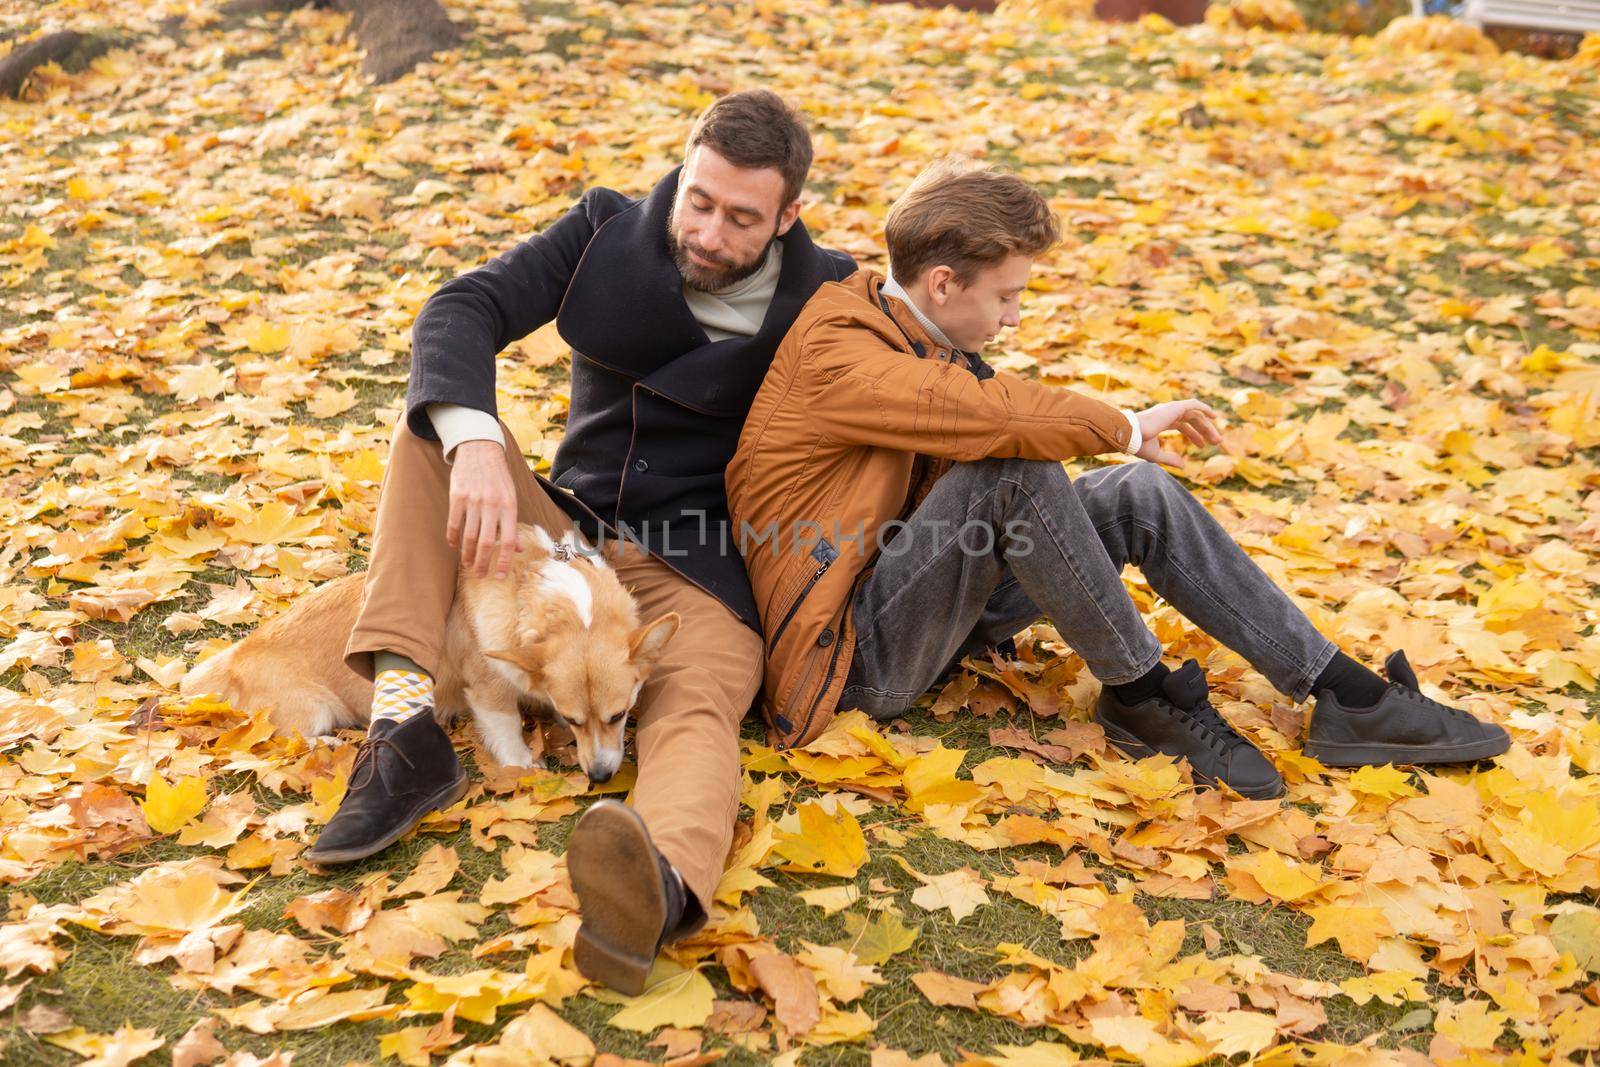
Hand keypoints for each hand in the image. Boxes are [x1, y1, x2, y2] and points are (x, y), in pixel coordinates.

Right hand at [448, 440, 518, 578]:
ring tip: (467, 564)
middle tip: (479, 575)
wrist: (480, 449)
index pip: (508, 541)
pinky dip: (453, 538)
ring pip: (468, 536)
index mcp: (509, 506)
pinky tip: (454, 546)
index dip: (504, 561)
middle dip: (482, 563)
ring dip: (467, 554)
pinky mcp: (457, 496)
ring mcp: (473, 500)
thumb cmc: (499, 477)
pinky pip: (454, 523)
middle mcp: (492, 504)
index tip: (500, 576)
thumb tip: (517, 550)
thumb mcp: (512, 497)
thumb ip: (512, 524)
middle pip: (486, 542)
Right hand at [1134, 400, 1222, 467]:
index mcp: (1161, 421)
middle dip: (1204, 431)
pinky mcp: (1174, 407)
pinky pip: (1194, 405)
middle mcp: (1167, 413)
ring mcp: (1171, 409)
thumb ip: (1170, 459)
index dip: (1193, 435)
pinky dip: (1205, 408)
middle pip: (1191, 420)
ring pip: (1195, 414)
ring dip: (1207, 426)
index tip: (1202, 446)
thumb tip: (1184, 466)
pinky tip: (1214, 416)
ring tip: (1217, 439)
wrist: (1130, 434)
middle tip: (1216, 442)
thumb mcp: (1156, 455)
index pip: (1182, 425)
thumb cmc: (1138, 444)